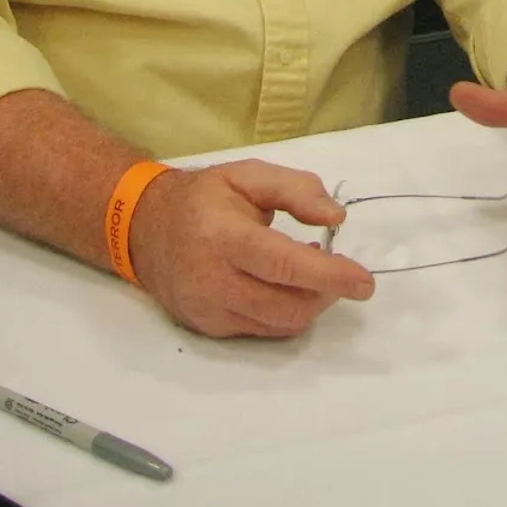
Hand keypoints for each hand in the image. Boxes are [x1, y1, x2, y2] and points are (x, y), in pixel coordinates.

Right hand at [128, 160, 375, 337]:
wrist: (142, 229)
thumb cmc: (204, 199)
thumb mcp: (248, 176)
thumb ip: (296, 189)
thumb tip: (335, 217)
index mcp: (222, 235)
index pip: (282, 264)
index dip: (328, 275)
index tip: (364, 281)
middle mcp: (212, 279)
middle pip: (286, 304)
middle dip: (326, 292)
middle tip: (338, 270)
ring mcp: (209, 309)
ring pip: (279, 324)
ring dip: (309, 302)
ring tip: (309, 271)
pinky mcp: (209, 328)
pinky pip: (263, 330)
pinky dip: (285, 311)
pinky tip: (282, 285)